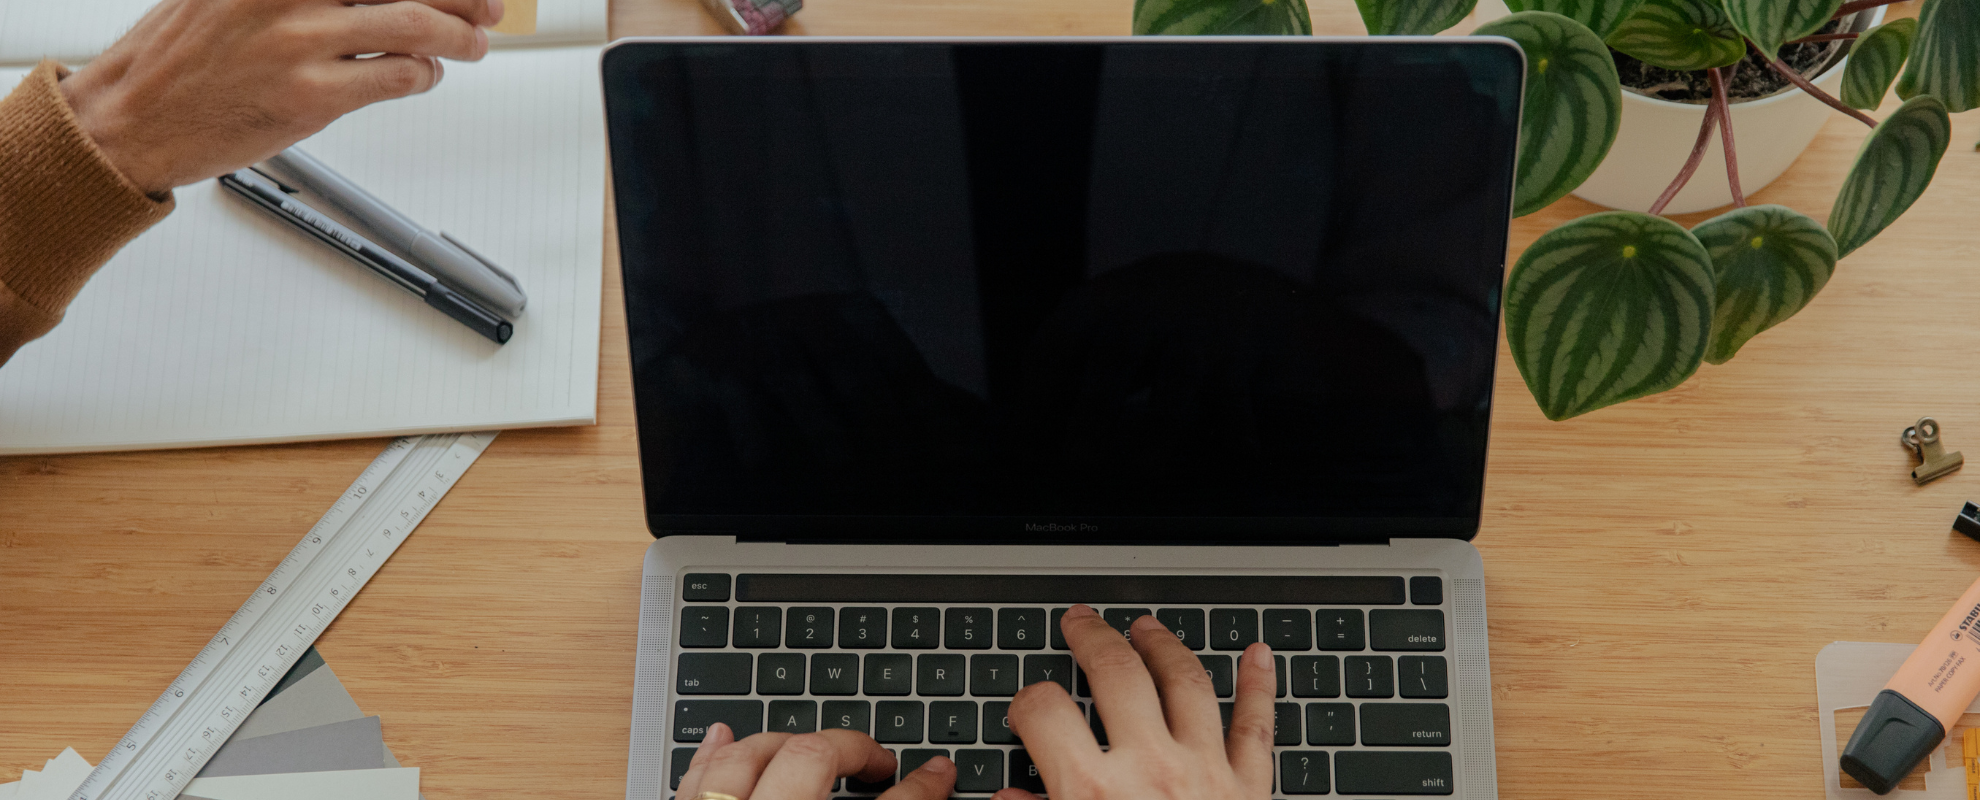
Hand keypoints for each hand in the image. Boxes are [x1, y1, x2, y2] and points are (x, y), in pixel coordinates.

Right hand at [56, 0, 504, 194]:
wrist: (130, 118)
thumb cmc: (183, 57)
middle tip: (488, 5)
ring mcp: (299, 42)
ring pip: (413, 24)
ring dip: (458, 35)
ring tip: (472, 44)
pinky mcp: (310, 96)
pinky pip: (394, 78)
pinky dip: (423, 75)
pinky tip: (422, 75)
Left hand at [674, 723, 955, 799]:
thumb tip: (909, 791)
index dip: (922, 789)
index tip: (940, 774)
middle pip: (811, 760)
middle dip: (851, 748)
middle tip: (878, 762)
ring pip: (746, 762)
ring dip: (784, 745)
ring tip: (811, 745)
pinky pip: (691, 785)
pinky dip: (710, 757)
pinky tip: (724, 737)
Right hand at [1000, 604, 1275, 799]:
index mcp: (1093, 793)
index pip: (1045, 713)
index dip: (1028, 701)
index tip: (1027, 708)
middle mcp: (1151, 771)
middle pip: (1117, 675)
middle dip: (1093, 640)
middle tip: (1080, 623)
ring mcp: (1207, 774)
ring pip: (1187, 684)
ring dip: (1164, 647)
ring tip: (1147, 628)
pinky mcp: (1251, 792)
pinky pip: (1258, 727)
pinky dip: (1260, 686)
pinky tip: (1258, 656)